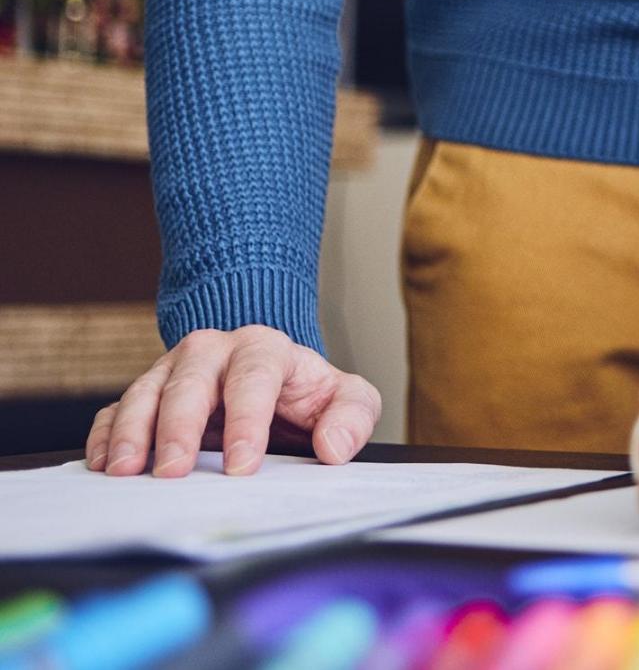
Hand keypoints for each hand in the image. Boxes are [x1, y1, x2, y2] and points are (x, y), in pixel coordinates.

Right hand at [86, 326, 380, 477]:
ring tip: (126, 470)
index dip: (247, 420)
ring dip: (132, 430)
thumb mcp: (348, 399)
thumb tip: (333, 447)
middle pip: (191, 381)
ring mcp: (175, 369)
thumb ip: (352, 417)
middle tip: (172, 472)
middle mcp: (214, 352)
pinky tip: (104, 462)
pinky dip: (107, 433)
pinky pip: (117, 407)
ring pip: (146, 390)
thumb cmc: (309, 394)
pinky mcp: (149, 392)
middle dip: (179, 427)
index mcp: (266, 348)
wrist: (276, 379)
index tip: (243, 467)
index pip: (255, 377)